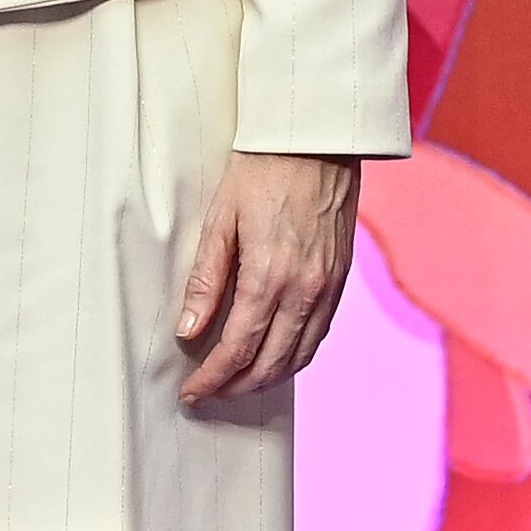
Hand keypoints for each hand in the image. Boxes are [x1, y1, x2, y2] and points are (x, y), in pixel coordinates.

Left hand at [176, 153, 359, 404]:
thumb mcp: (221, 218)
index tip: (191, 392)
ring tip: (238, 382)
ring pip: (299, 357)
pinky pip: (319, 334)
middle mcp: (305, 289)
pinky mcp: (341, 277)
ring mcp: (328, 286)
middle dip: (236, 387)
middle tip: (209, 394)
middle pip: (270, 364)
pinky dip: (295, 356)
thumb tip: (188, 330)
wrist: (317, 137)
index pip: (237, 350)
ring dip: (267, 378)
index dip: (211, 379)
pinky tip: (276, 354)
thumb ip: (206, 278)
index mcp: (269, 276)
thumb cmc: (263, 169)